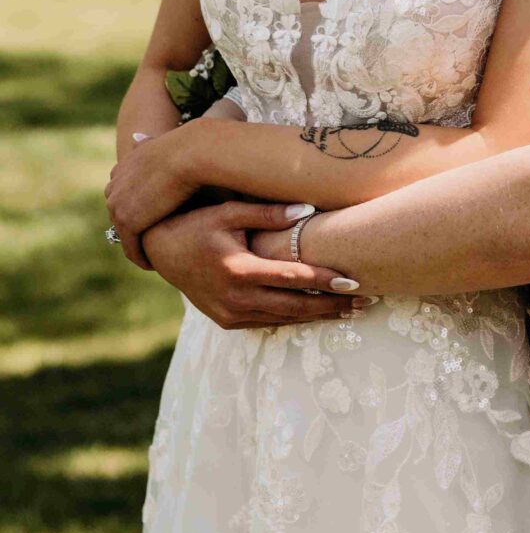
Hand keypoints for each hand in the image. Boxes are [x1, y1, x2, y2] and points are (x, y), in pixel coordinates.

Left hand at [105, 121, 209, 267]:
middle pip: (120, 213)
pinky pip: (131, 248)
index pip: (123, 192)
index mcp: (126, 164)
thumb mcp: (172, 148)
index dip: (139, 208)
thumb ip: (164, 153)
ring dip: (138, 245)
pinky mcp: (127, 221)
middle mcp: (116, 182)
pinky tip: (155, 265)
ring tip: (155, 257)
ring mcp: (118, 203)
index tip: (154, 221)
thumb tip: (151, 144)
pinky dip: (142, 258)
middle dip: (134, 228)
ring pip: (124, 232)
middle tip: (151, 243)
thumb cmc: (197, 149)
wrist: (193, 152)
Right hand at [143, 199, 362, 329]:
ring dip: (318, 316)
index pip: (293, 279)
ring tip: (351, 311)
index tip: (356, 282)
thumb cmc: (197, 224)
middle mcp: (235, 298)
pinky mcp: (227, 321)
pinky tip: (317, 314)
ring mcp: (230, 314)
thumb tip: (308, 210)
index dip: (326, 282)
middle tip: (366, 302)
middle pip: (295, 307)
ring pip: (284, 319)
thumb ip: (268, 213)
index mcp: (238, 270)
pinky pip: (268, 323)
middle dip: (332, 306)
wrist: (160, 251)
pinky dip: (294, 319)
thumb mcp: (229, 212)